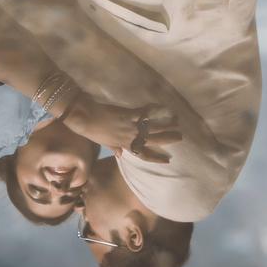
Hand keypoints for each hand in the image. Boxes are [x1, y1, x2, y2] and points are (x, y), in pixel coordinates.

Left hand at [65, 96, 181, 162]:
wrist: (85, 119)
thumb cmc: (94, 131)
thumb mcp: (105, 143)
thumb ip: (115, 148)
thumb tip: (120, 154)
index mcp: (125, 146)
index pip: (144, 155)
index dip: (156, 158)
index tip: (168, 160)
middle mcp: (130, 138)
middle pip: (153, 141)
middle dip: (168, 139)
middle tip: (180, 137)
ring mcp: (129, 126)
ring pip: (152, 128)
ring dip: (166, 125)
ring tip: (177, 122)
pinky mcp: (127, 115)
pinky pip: (144, 113)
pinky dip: (153, 109)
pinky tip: (162, 106)